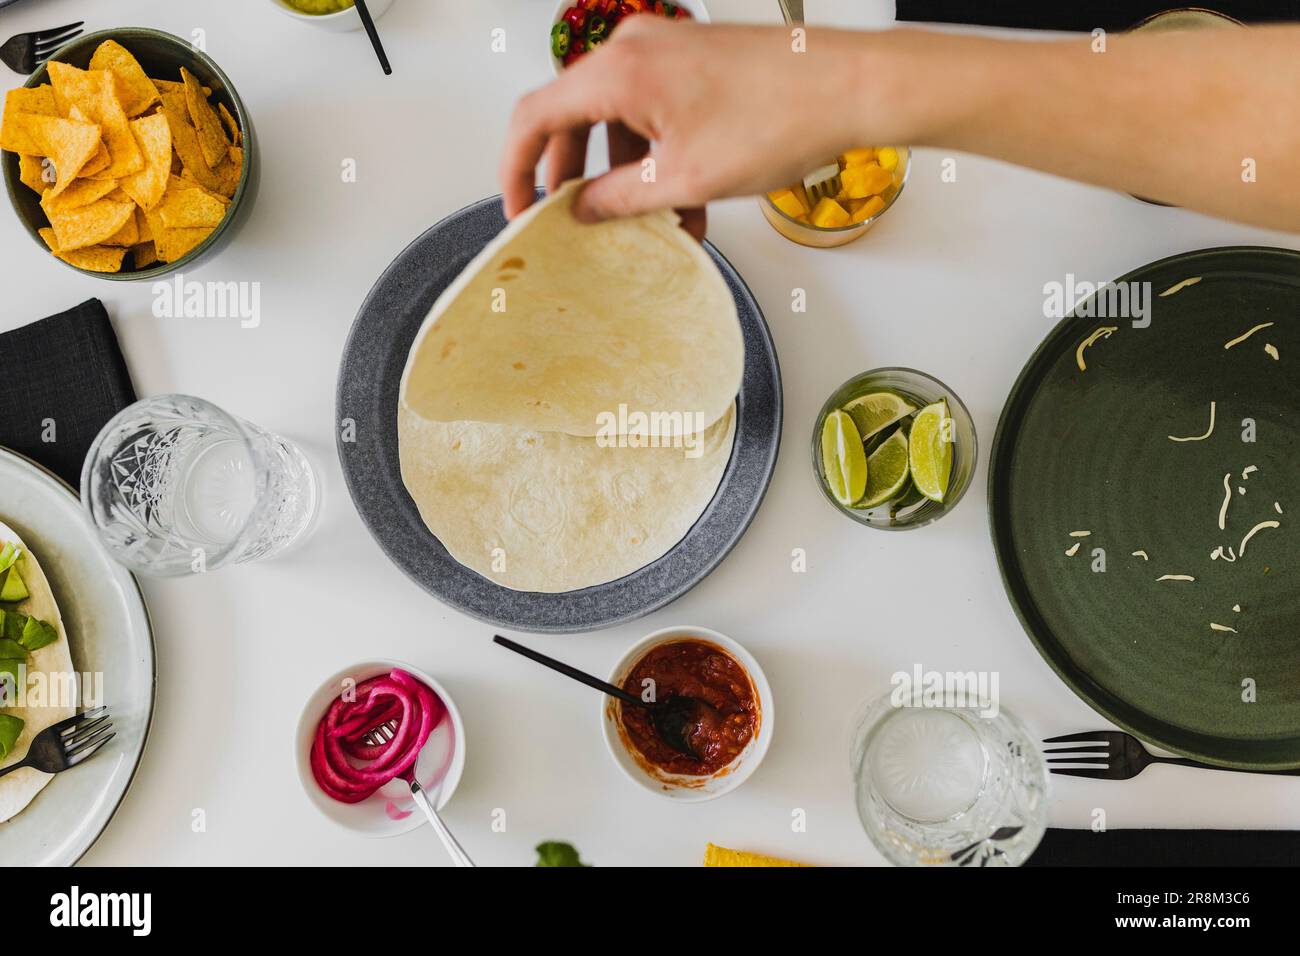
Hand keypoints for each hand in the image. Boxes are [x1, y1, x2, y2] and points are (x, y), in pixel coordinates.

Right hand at [500, 18, 879, 233]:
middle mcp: (635, 49)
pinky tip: (682, 204)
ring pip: (617, 119)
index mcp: (619, 71)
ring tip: (649, 226)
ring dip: (624, 176)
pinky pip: (653, 111)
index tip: (519, 207)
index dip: (515, 168)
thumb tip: (584, 211)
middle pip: (573, 116)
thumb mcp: (685, 180)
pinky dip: (655, 156)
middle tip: (576, 223)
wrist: (852, 88)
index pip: (534, 116)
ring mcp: (666, 50)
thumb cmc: (781, 118)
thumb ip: (620, 200)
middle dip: (573, 177)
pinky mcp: (693, 61)